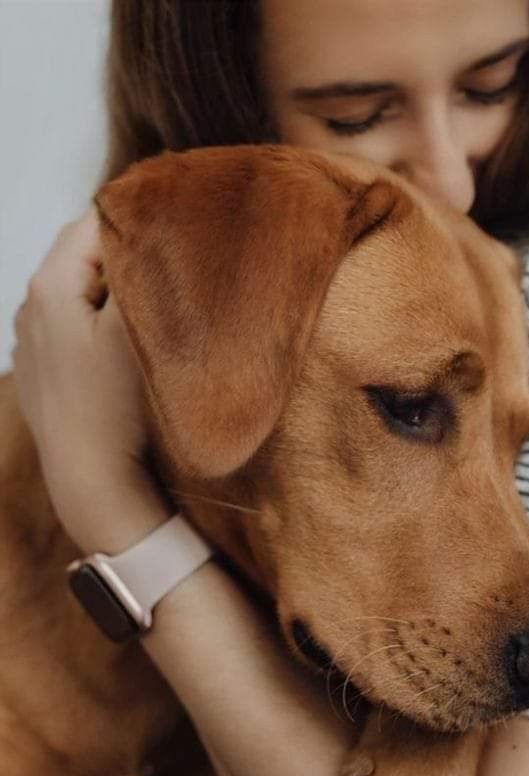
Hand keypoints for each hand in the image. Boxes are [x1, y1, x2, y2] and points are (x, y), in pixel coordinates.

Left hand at [12, 210, 167, 551]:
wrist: (92, 481)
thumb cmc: (116, 406)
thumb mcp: (135, 327)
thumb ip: (142, 270)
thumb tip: (157, 229)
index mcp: (49, 283)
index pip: (96, 222)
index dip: (141, 224)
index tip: (180, 237)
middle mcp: (29, 305)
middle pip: (84, 257)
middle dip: (126, 260)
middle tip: (172, 275)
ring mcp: (31, 340)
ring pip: (78, 292)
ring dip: (113, 295)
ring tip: (151, 313)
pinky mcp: (42, 371)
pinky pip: (71, 327)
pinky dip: (97, 325)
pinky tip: (123, 351)